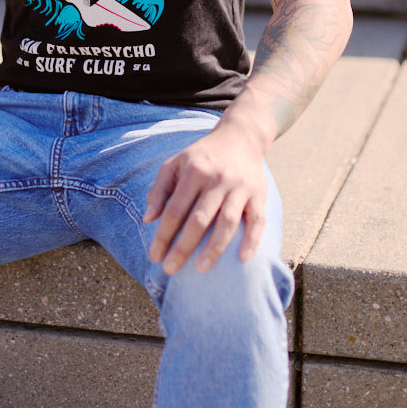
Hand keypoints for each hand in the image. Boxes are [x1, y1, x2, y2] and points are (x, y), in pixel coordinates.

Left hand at [143, 118, 267, 274]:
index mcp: (194, 171)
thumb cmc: (201, 156)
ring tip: (201, 269)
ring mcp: (239, 188)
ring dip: (215, 248)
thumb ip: (160, 189)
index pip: (175, 209)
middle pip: (199, 219)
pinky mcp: (258, 194)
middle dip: (183, 247)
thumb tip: (148, 218)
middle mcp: (217, 180)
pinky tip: (242, 259)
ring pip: (227, 222)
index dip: (163, 234)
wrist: (240, 137)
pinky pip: (257, 220)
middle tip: (170, 269)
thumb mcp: (175, 163)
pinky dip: (251, 240)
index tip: (154, 256)